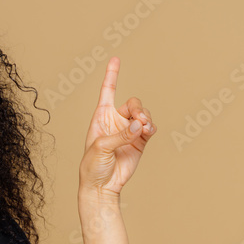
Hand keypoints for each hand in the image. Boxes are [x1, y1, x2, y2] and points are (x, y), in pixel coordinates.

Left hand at [78, 57, 156, 198]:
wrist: (102, 185)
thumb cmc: (92, 166)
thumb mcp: (101, 147)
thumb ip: (121, 135)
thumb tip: (140, 126)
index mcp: (100, 117)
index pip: (107, 92)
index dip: (111, 75)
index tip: (115, 59)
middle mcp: (116, 121)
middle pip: (133, 103)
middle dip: (138, 109)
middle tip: (139, 121)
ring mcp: (129, 131)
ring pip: (143, 114)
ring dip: (146, 118)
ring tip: (143, 129)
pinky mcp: (140, 141)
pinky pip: (150, 127)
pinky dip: (151, 127)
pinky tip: (147, 132)